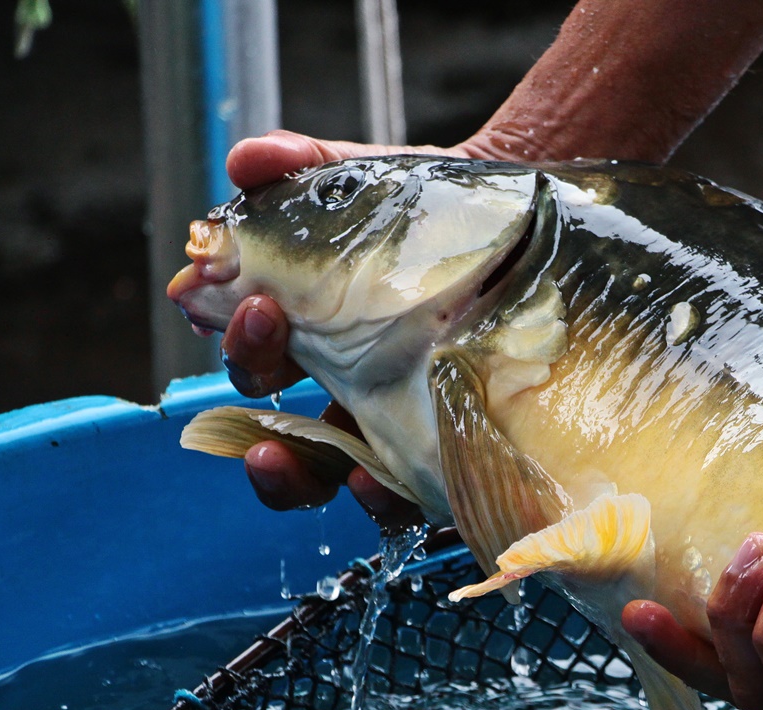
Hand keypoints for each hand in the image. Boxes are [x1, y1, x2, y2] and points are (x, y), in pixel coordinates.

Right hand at [220, 131, 456, 522]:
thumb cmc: (427, 213)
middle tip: (278, 364)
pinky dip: (390, 496)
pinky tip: (386, 479)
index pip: (257, 369)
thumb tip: (248, 160)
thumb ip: (304, 167)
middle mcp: (348, 393)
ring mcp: (398, 424)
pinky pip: (412, 490)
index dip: (245, 351)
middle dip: (265, 432)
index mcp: (311, 341)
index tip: (251, 309)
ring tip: (342, 464)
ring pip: (341, 478)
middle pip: (284, 440)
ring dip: (320, 477)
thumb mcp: (363, 182)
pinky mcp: (449, 445)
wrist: (517, 223)